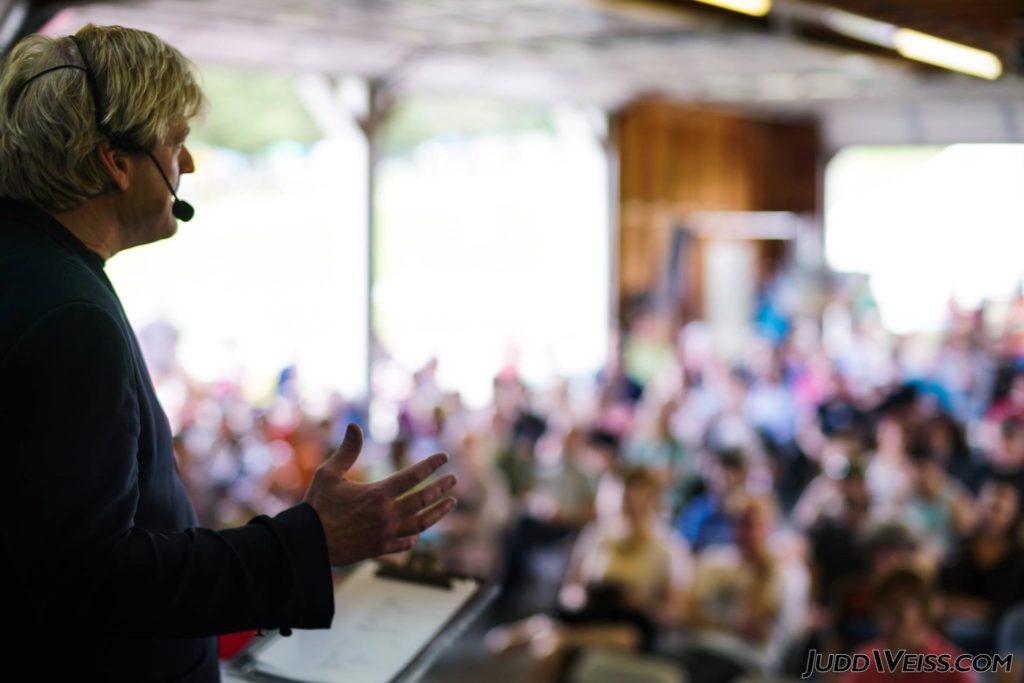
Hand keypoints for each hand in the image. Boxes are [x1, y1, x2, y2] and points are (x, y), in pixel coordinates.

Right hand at [303, 423, 456, 565]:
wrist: (308, 543)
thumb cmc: (317, 506)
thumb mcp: (329, 474)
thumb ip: (347, 451)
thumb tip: (354, 426)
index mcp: (378, 494)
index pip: (414, 476)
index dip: (431, 465)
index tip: (444, 457)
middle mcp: (387, 514)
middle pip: (423, 499)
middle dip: (441, 488)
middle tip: (453, 480)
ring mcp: (386, 533)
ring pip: (421, 523)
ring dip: (439, 512)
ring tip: (451, 503)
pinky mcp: (380, 549)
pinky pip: (405, 543)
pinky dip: (415, 536)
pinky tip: (420, 532)